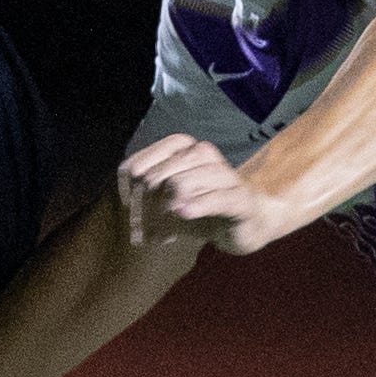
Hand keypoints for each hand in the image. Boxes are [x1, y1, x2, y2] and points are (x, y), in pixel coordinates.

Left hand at [118, 134, 288, 253]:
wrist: (249, 223)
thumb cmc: (205, 209)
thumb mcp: (171, 202)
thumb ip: (148, 200)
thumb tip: (126, 205)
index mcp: (188, 150)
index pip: (152, 155)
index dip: (134, 175)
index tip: (126, 199)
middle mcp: (206, 156)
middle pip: (163, 172)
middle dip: (147, 200)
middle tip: (143, 226)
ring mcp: (226, 176)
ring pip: (185, 181)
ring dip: (167, 205)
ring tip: (161, 225)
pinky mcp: (241, 199)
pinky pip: (218, 198)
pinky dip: (198, 206)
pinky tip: (184, 213)